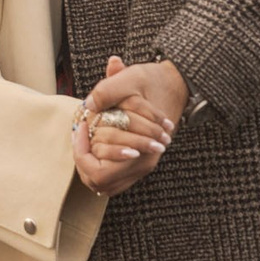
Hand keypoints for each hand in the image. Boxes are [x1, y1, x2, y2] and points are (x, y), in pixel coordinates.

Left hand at [71, 57, 181, 196]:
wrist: (176, 84)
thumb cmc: (153, 81)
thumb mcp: (131, 78)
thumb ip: (107, 92)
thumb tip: (89, 106)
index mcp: (140, 151)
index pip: (98, 173)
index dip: (83, 153)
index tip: (83, 126)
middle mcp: (142, 164)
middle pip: (99, 181)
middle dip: (84, 159)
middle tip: (82, 134)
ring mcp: (142, 163)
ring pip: (105, 182)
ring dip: (91, 163)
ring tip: (86, 139)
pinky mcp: (141, 159)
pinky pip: (115, 175)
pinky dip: (101, 162)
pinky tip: (96, 141)